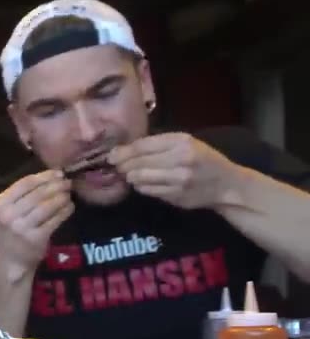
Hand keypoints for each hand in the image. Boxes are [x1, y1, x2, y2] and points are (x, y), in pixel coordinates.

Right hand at [0, 170, 73, 272]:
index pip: (25, 183)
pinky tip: (70, 207)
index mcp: (0, 204)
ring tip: (69, 195)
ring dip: (62, 197)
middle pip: (38, 193)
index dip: (44, 176)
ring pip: (47, 205)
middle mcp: (8, 215)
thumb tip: (53, 175)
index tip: (58, 173)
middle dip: (56, 185)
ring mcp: (22, 227)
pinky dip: (65, 211)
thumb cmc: (11, 231)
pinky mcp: (36, 238)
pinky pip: (55, 219)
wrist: (11, 260)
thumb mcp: (8, 211)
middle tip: (68, 183)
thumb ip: (23, 194)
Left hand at [109, 133, 242, 209]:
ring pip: (139, 179)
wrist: (227, 184)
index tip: (111, 155)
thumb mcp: (186, 143)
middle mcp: (180, 160)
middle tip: (118, 167)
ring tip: (130, 174)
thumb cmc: (203, 159)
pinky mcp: (175, 196)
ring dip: (130, 177)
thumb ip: (157, 144)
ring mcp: (178, 180)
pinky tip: (144, 183)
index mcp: (182, 142)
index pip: (142, 146)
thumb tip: (123, 150)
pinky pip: (147, 191)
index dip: (123, 152)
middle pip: (137, 163)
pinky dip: (141, 187)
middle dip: (123, 166)